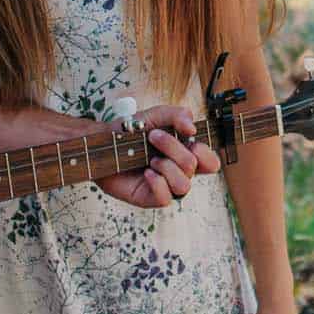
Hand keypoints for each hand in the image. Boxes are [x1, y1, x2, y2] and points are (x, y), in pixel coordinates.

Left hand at [96, 105, 221, 208]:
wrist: (103, 143)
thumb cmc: (131, 131)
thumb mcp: (156, 115)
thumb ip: (177, 115)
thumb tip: (192, 129)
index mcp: (185, 154)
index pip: (210, 162)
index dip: (205, 152)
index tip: (188, 137)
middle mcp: (178, 172)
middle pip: (194, 166)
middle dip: (174, 147)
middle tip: (153, 136)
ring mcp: (165, 186)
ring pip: (184, 185)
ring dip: (166, 166)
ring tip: (150, 159)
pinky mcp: (150, 198)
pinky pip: (165, 198)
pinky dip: (157, 182)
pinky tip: (146, 172)